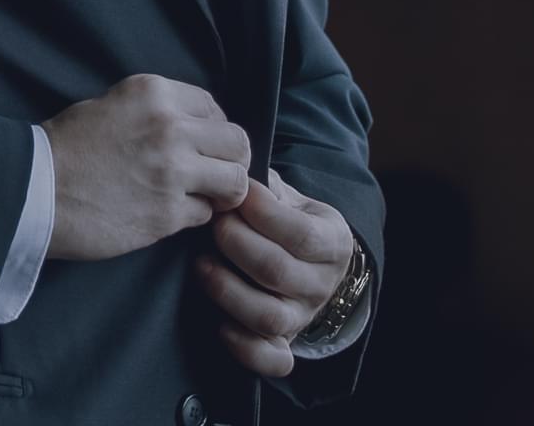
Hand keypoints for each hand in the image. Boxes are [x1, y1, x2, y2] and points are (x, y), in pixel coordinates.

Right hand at [40, 75, 250, 261]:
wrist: (33, 190)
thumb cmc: (64, 148)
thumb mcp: (108, 105)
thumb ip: (153, 111)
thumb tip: (191, 127)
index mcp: (153, 94)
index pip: (214, 107)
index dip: (213, 129)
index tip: (203, 145)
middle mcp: (170, 127)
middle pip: (237, 142)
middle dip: (231, 160)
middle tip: (215, 174)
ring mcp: (172, 172)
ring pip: (235, 181)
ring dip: (223, 192)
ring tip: (203, 197)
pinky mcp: (168, 213)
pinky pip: (206, 214)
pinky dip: (195, 216)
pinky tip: (172, 213)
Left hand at [193, 167, 354, 377]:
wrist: (308, 259)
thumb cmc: (285, 219)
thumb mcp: (287, 196)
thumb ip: (266, 187)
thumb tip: (231, 172)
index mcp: (332, 242)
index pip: (301, 234)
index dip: (263, 214)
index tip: (235, 194)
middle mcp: (322, 284)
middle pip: (278, 272)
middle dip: (237, 245)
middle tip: (213, 225)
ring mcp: (303, 317)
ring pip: (269, 317)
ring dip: (228, 290)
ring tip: (201, 265)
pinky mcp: (284, 344)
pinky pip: (272, 360)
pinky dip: (244, 348)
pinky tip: (219, 324)